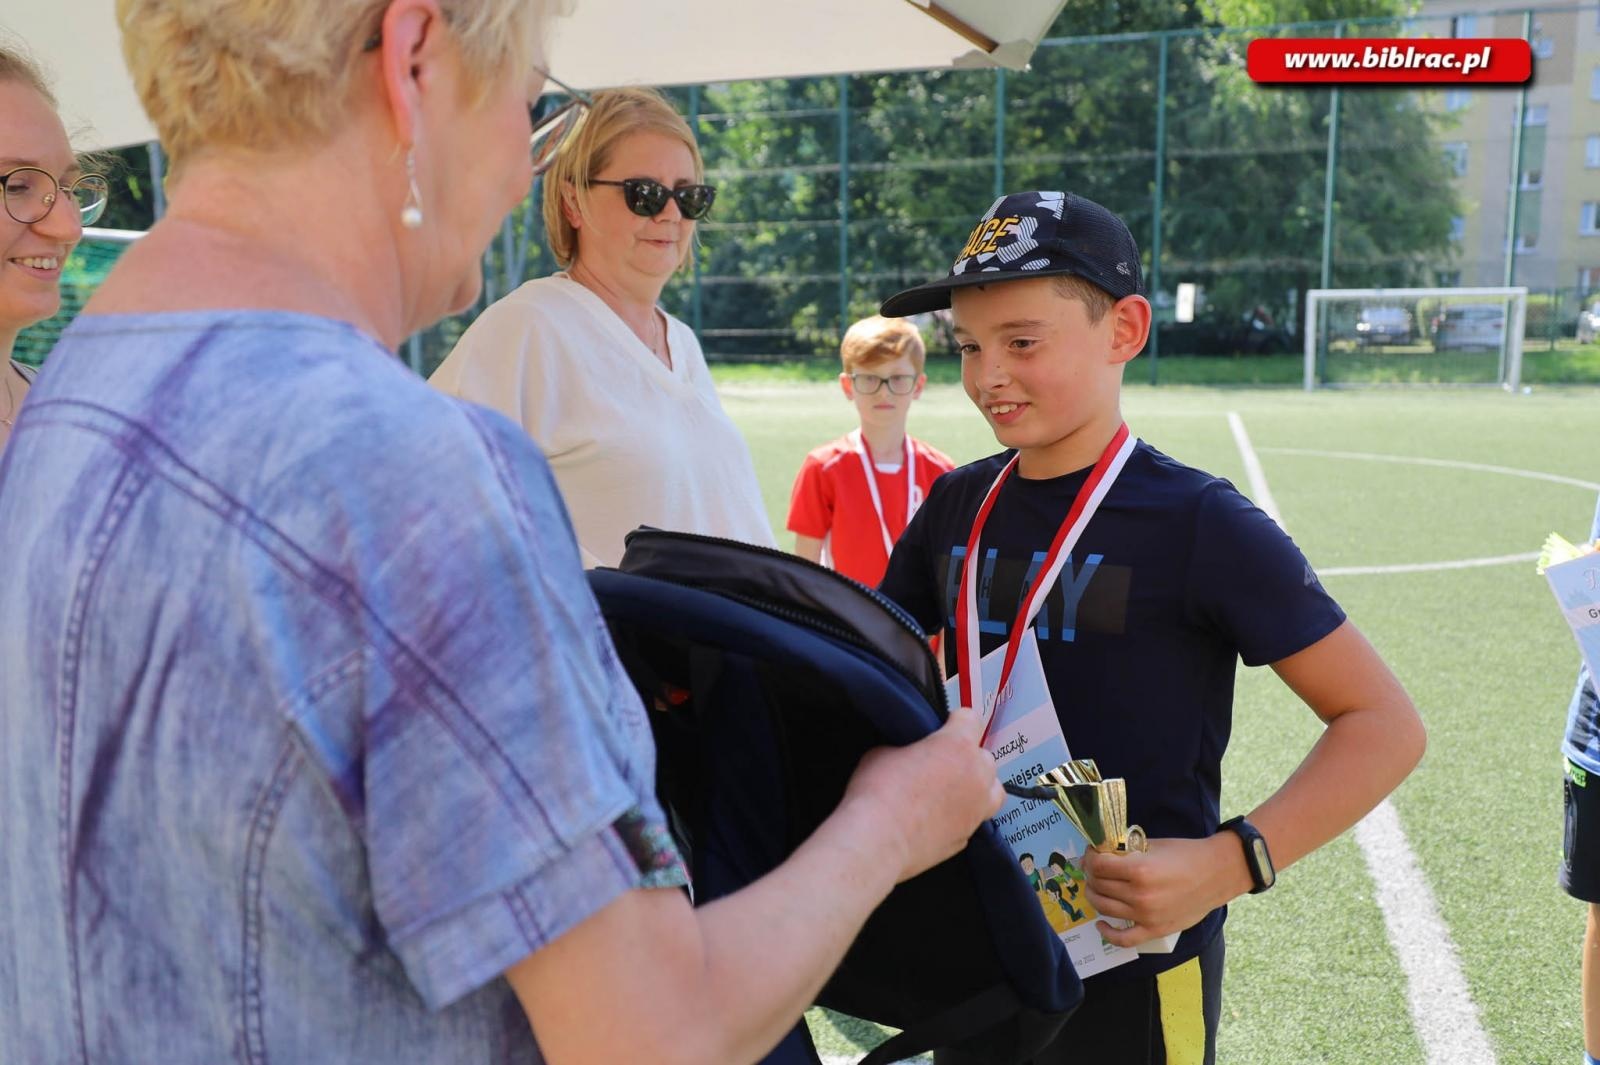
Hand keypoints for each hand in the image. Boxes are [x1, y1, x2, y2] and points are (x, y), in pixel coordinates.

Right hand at [840, 706, 1003, 884]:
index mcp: (957, 746)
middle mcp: (976, 776)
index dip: (956, 721)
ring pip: (992, 791)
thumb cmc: (879, 795)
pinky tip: (937, 817)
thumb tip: (905, 756)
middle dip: (966, 757)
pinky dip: (960, 816)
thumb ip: (905, 748)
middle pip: (985, 757)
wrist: (877, 841)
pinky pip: (972, 820)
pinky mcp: (966, 837)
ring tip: (953, 790)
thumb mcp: (883, 752)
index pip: (971, 719)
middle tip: (940, 762)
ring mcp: (976, 810)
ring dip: (977, 787)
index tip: (947, 725)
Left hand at [1080, 833, 1249, 947]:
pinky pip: (1123, 939)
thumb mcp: (1152, 845)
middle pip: (1098, 885)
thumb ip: (1126, 851)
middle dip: (1091, 874)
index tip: (1093, 853)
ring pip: (1103, 908)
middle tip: (1095, 868)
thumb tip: (1101, 853)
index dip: (1090, 857)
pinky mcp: (1154, 930)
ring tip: (1097, 887)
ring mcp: (1146, 916)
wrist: (1216, 874)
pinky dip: (1107, 933)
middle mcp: (1140, 895)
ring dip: (1095, 895)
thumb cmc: (1186, 855)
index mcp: (1139, 869)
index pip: (1098, 866)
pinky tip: (1101, 923)